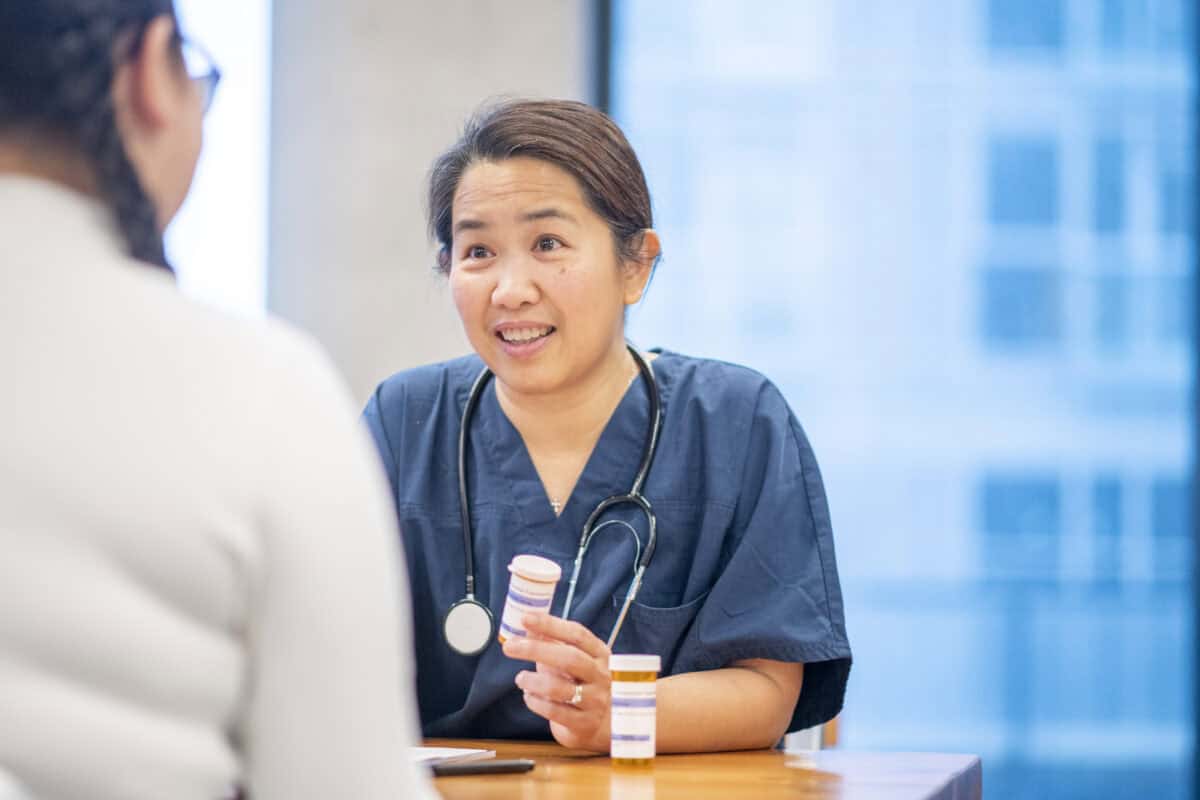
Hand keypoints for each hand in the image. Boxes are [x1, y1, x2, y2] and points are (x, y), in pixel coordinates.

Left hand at [501, 613, 611, 751]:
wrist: (603, 726)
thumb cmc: (582, 685)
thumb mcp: (572, 660)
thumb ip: (552, 642)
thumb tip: (529, 625)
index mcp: (599, 654)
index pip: (577, 634)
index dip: (551, 624)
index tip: (526, 618)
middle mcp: (601, 675)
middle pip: (569, 658)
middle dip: (536, 649)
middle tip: (510, 646)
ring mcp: (595, 701)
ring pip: (560, 688)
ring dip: (533, 680)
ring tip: (520, 678)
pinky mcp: (585, 723)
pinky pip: (555, 712)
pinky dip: (536, 702)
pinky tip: (529, 696)